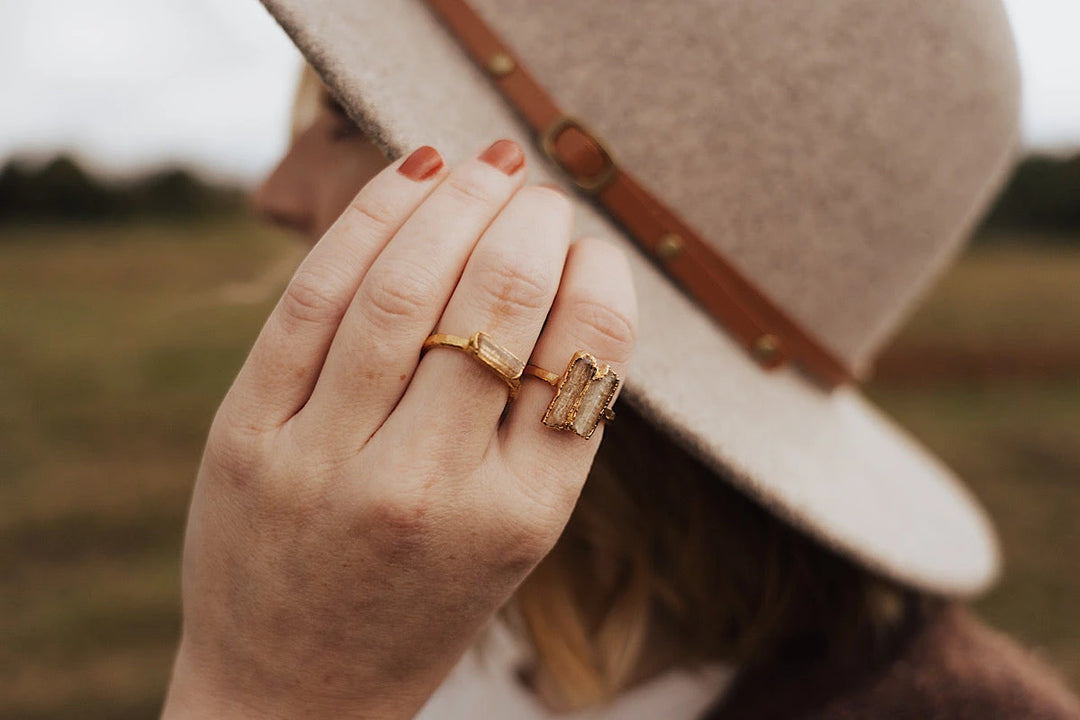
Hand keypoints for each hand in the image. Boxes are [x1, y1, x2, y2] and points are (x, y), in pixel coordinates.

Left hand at [161, 140, 636, 718]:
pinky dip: (367, 220)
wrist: (298, 690)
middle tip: (540, 192)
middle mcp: (427, 488)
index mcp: (521, 514)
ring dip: (455, 204)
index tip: (591, 245)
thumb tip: (572, 273)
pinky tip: (411, 177)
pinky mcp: (246, 436)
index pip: (583, 351)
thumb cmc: (427, 599)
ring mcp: (326, 460)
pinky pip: (312, 299)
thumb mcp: (518, 532)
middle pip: (496, 303)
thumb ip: (550, 418)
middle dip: (530, 222)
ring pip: (403, 288)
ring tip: (488, 170)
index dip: (597, 274)